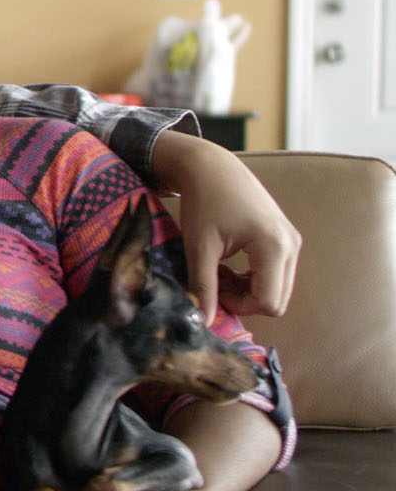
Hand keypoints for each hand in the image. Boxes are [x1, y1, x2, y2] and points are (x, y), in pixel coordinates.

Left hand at [151, 131, 300, 321]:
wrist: (212, 168)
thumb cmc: (203, 202)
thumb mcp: (199, 246)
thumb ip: (203, 286)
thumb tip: (202, 322)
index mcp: (274, 246)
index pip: (269, 302)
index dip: (239, 307)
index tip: (213, 290)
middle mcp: (291, 245)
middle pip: (277, 300)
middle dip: (244, 300)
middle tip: (213, 281)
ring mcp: (291, 242)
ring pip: (276, 289)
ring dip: (246, 290)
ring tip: (216, 270)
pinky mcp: (284, 240)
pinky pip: (275, 276)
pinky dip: (251, 279)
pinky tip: (227, 265)